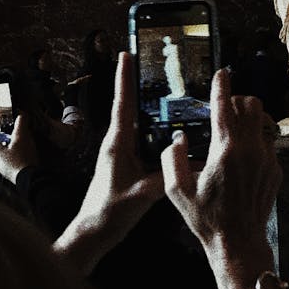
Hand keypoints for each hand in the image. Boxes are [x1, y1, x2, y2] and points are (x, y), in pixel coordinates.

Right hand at [0, 114, 37, 183]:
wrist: (28, 178)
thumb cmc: (14, 163)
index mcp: (21, 134)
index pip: (22, 118)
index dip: (18, 113)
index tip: (14, 112)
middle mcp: (29, 139)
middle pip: (23, 129)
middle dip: (14, 129)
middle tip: (5, 131)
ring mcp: (32, 148)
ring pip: (24, 140)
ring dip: (16, 141)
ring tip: (6, 144)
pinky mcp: (32, 157)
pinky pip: (25, 149)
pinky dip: (18, 150)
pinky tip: (12, 155)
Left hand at [53, 52, 164, 274]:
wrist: (92, 234)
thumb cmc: (109, 214)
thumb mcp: (141, 195)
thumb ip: (167, 177)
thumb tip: (196, 163)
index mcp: (117, 144)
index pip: (122, 104)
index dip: (124, 78)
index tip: (126, 54)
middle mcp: (117, 144)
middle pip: (130, 106)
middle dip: (139, 84)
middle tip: (153, 63)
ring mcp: (120, 153)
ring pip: (138, 123)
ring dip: (149, 107)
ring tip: (168, 91)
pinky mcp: (125, 163)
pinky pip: (143, 139)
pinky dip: (155, 130)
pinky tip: (171, 129)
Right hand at [161, 69, 281, 288]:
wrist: (238, 242)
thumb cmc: (207, 218)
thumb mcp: (177, 190)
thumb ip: (172, 158)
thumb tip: (177, 138)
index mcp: (225, 149)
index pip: (224, 105)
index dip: (222, 85)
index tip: (222, 73)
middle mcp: (250, 149)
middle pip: (251, 105)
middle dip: (237, 100)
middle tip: (223, 109)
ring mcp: (267, 159)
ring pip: (262, 122)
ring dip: (248, 119)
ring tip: (232, 131)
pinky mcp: (275, 170)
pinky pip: (267, 144)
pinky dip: (254, 141)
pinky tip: (240, 158)